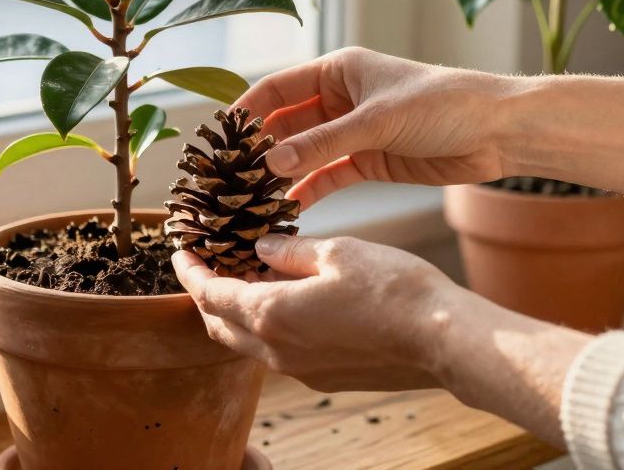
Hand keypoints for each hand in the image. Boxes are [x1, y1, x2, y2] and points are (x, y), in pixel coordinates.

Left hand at [174, 233, 590, 445]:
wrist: (443, 340)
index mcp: (271, 313)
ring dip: (234, 312)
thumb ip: (289, 249)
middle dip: (204, 294)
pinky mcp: (323, 377)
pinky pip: (276, 352)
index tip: (180, 250)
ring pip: (245, 342)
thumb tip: (260, 246)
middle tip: (207, 262)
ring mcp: (299, 369)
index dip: (188, 271)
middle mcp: (276, 349)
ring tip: (245, 275)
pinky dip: (265, 325)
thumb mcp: (336, 251)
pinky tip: (284, 299)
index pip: (207, 294)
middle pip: (217, 324)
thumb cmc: (394, 289)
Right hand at [236, 47, 519, 207]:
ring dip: (280, 174)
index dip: (245, 111)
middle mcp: (340, 99)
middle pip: (285, 124)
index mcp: (338, 71)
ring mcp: (353, 132)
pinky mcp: (369, 161)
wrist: (498, 132)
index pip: (277, 89)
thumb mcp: (378, 121)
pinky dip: (307, 191)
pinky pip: (327, 176)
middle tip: (227, 178)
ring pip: (303, 154)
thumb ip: (324, 143)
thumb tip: (270, 161)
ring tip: (249, 199)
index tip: (217, 138)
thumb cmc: (443, 105)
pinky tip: (285, 210)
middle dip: (257, 149)